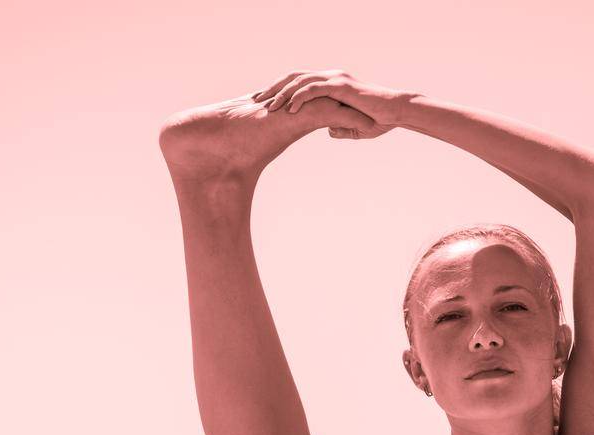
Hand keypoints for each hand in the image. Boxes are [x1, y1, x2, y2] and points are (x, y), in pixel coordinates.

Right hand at [160, 91, 382, 180]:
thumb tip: (278, 170)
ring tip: (384, 124)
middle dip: (359, 112)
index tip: (370, 125)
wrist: (206, 146)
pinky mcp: (290, 114)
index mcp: (289, 115)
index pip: (326, 111)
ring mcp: (291, 107)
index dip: (348, 117)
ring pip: (334, 106)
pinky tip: (366, 127)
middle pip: (335, 104)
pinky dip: (347, 120)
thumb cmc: (228, 153)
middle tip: (387, 119)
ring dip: (359, 115)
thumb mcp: (261, 156)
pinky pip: (324, 114)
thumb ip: (272, 158)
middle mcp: (292, 106)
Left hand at [253, 69, 409, 139]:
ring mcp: (334, 79)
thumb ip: (340, 126)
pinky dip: (299, 98)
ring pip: (300, 81)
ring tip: (268, 107)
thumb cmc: (378, 120)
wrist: (395, 113)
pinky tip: (289, 110)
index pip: (298, 82)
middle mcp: (330, 76)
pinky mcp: (340, 86)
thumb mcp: (353, 126)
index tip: (264, 103)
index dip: (280, 91)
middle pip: (293, 78)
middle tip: (256, 101)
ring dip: (282, 94)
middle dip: (273, 89)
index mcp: (330, 83)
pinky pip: (313, 88)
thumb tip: (329, 131)